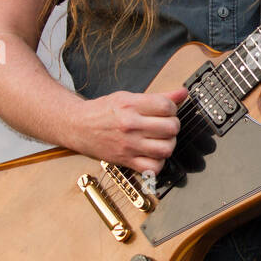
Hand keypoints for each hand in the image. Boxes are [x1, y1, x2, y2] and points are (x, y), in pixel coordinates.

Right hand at [73, 87, 187, 174]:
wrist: (77, 126)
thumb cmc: (102, 111)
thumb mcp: (128, 97)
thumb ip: (158, 97)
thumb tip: (182, 93)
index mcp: (131, 105)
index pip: (166, 106)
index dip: (172, 108)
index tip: (167, 111)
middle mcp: (130, 125)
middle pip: (171, 127)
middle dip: (173, 126)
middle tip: (165, 125)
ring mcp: (128, 145)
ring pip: (166, 148)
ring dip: (169, 144)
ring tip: (161, 140)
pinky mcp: (126, 161)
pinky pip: (153, 167)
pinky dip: (158, 163)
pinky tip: (153, 154)